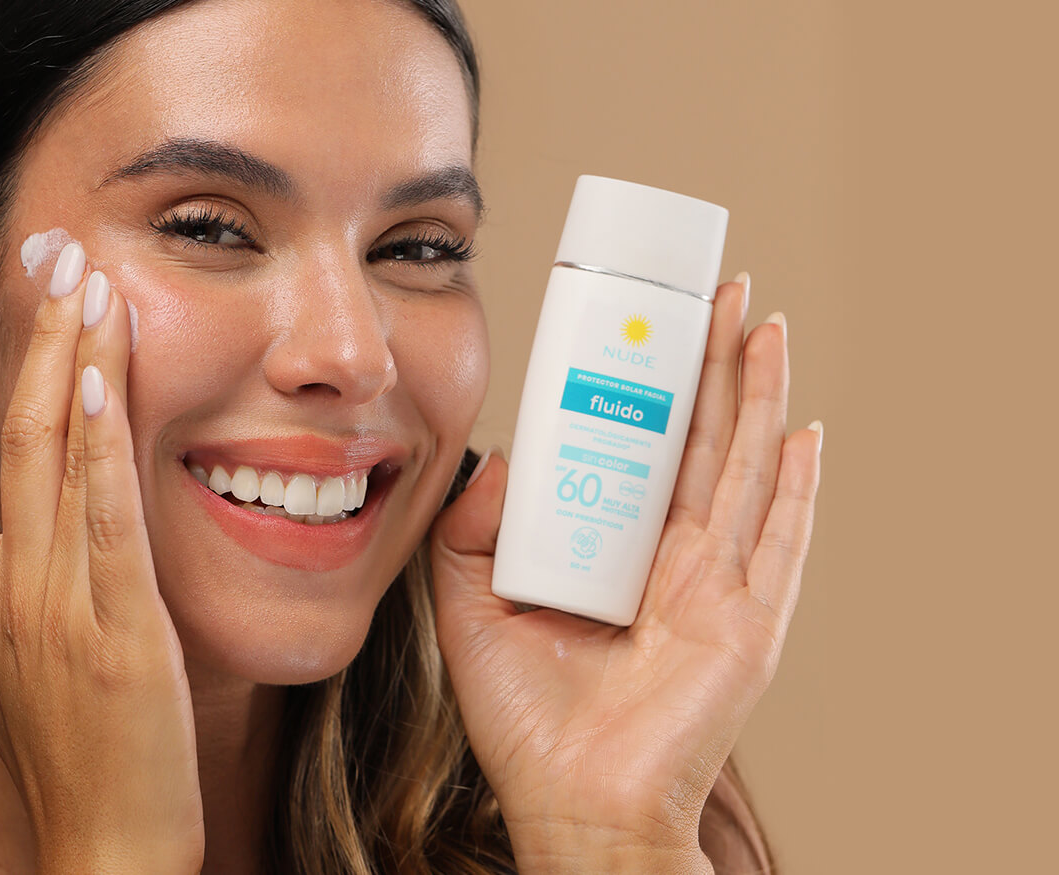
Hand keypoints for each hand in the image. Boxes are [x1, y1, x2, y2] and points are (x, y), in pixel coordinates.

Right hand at [0, 243, 203, 873]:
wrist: (106, 851)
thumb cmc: (62, 766)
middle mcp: (8, 593)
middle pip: (0, 442)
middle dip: (19, 339)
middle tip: (38, 245)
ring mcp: (61, 607)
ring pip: (49, 459)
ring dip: (66, 358)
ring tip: (80, 272)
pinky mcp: (122, 628)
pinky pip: (103, 521)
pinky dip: (98, 445)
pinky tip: (102, 376)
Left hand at [429, 276, 821, 869]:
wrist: (569, 803)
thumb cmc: (525, 723)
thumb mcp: (468, 611)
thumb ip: (469, 537)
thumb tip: (498, 462)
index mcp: (614, 552)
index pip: (640, 449)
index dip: (649, 384)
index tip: (649, 319)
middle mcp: (672, 560)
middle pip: (702, 440)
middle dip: (712, 363)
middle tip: (716, 290)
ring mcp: (718, 586)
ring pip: (745, 468)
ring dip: (757, 395)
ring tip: (762, 323)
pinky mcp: (749, 622)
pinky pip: (781, 540)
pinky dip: (800, 485)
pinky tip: (807, 429)